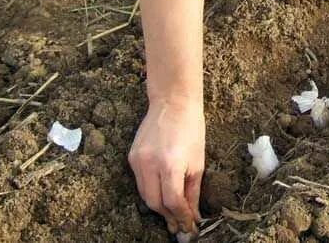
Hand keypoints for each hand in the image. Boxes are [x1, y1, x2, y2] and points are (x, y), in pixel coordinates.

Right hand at [129, 97, 204, 234]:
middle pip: (154, 202)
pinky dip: (151, 190)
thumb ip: (192, 191)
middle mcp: (149, 163)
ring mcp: (137, 160)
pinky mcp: (131, 157)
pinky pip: (140, 182)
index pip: (172, 201)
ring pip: (144, 195)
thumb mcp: (198, 162)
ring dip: (158, 206)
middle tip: (179, 225)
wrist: (173, 102)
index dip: (181, 217)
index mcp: (170, 163)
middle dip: (168, 216)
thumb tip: (192, 216)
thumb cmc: (191, 129)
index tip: (190, 226)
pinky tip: (162, 193)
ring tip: (172, 213)